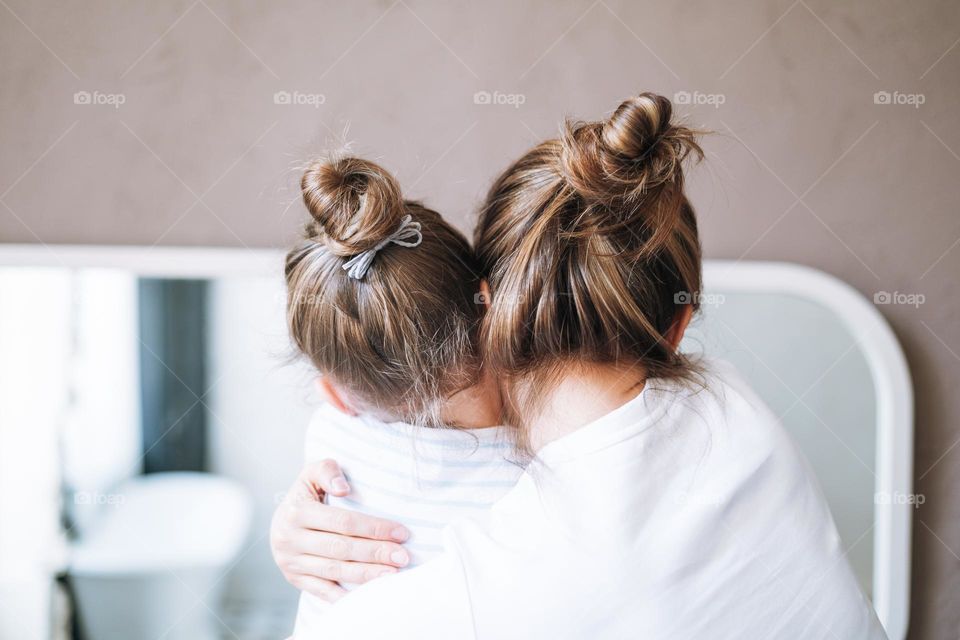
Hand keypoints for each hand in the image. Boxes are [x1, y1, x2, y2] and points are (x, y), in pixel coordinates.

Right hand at [270, 459, 410, 601]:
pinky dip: (344, 596)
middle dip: (375, 553)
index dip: (373, 528)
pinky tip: (367, 596)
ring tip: (392, 575)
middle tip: (403, 557)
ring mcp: (291, 562)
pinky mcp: (295, 579)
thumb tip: (343, 489)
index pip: (342, 522)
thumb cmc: (307, 494)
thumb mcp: (311, 474)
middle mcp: (290, 539)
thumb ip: (327, 470)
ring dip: (365, 575)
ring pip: (333, 572)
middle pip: (340, 548)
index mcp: (297, 511)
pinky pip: (322, 591)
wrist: (281, 520)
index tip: (401, 533)